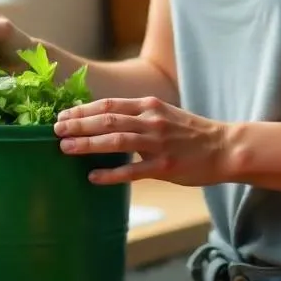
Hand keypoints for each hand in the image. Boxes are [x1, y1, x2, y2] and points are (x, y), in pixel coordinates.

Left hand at [53, 96, 232, 185]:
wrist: (225, 147)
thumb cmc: (191, 133)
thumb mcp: (164, 114)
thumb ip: (137, 115)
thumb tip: (104, 119)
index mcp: (149, 106)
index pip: (109, 104)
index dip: (83, 110)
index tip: (62, 115)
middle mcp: (152, 121)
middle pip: (108, 119)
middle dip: (78, 124)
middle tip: (55, 130)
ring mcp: (159, 145)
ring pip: (116, 141)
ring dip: (88, 144)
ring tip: (65, 148)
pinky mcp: (166, 167)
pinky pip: (133, 172)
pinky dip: (111, 174)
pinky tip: (93, 177)